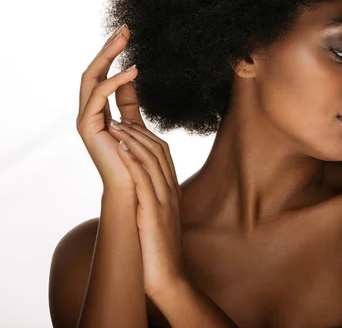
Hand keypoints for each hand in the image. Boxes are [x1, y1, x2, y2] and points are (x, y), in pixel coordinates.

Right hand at [76, 23, 147, 191]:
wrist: (134, 185)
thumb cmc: (136, 158)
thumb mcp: (135, 123)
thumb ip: (129, 102)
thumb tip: (130, 77)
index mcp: (98, 110)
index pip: (102, 73)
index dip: (112, 54)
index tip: (127, 34)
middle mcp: (88, 111)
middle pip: (94, 70)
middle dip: (108, 48)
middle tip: (125, 28)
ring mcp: (85, 118)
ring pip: (91, 77)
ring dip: (108, 55)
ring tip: (126, 38)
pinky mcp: (87, 125)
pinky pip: (98, 95)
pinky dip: (114, 80)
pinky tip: (132, 71)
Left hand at [107, 119, 183, 299]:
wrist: (168, 276)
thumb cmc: (159, 250)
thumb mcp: (158, 219)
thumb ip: (153, 201)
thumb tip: (139, 189)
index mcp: (172, 192)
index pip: (164, 155)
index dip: (147, 136)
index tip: (130, 125)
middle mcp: (171, 191)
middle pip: (160, 151)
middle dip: (140, 131)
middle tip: (121, 118)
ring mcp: (165, 200)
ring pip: (151, 160)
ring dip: (133, 139)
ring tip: (116, 124)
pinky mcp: (154, 211)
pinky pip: (143, 178)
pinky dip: (132, 159)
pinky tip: (119, 146)